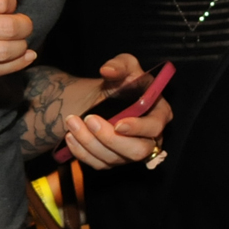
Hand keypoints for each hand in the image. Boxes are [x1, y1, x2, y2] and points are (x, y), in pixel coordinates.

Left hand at [60, 55, 174, 169]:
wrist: (98, 98)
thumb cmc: (118, 82)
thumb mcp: (123, 65)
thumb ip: (120, 64)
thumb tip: (108, 70)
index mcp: (158, 114)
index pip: (154, 127)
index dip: (138, 128)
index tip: (118, 123)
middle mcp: (148, 138)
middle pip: (137, 151)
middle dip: (110, 138)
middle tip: (89, 119)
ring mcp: (130, 152)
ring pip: (114, 158)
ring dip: (89, 142)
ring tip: (72, 121)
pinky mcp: (113, 160)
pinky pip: (98, 164)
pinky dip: (82, 152)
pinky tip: (71, 137)